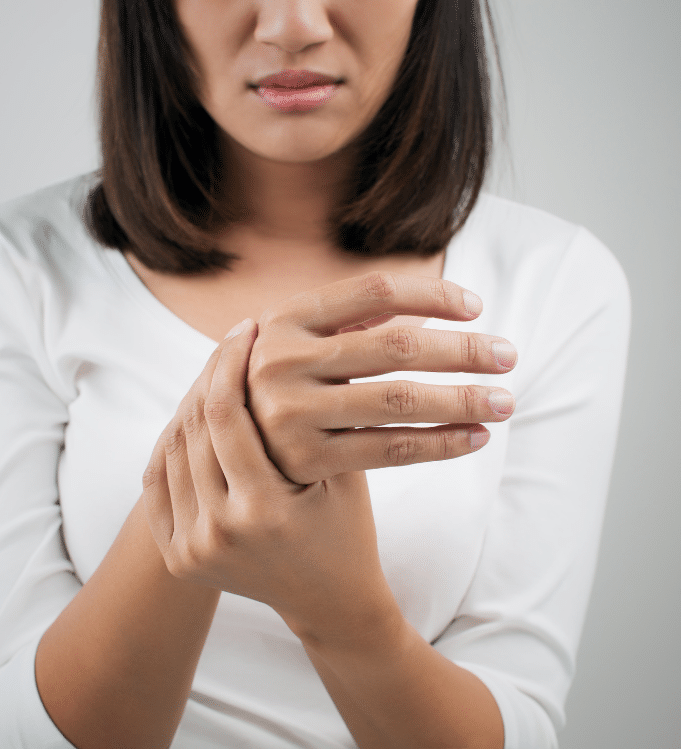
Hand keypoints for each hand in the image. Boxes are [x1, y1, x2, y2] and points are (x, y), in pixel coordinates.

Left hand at [142, 320, 396, 643]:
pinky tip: (195, 416)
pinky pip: (159, 482)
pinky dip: (174, 444)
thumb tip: (301, 344)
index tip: (244, 327)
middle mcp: (218, 533)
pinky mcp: (178, 557)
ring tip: (215, 376)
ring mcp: (191, 550)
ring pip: (173, 450)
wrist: (328, 600)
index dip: (230, 361)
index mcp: (264, 511)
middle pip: (193, 427)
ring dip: (191, 405)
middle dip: (209, 376)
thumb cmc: (347, 530)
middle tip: (229, 344)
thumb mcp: (344, 474)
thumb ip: (318, 418)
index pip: (226, 413)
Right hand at [246, 270, 516, 485]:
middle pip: (397, 345)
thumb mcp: (301, 340)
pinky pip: (390, 449)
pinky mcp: (306, 459)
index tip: (477, 307)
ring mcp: (291, 412)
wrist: (240, 452)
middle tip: (509, 356)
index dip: (432, 295)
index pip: (375, 290)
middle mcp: (282, 360)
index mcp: (286, 318)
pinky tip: (475, 437)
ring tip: (505, 401)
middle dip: (464, 349)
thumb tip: (439, 299)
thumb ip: (352, 317)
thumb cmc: (287, 385)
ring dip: (463, 399)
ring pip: (400, 400)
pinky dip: (441, 444)